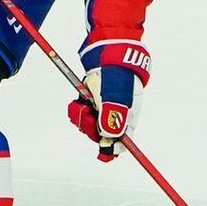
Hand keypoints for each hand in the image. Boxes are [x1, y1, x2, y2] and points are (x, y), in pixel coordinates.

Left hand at [67, 43, 149, 160]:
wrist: (107, 53)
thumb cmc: (116, 75)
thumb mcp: (116, 97)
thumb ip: (113, 118)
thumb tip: (110, 140)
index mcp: (128, 117)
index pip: (123, 142)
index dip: (113, 149)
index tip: (104, 152)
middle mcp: (116, 114)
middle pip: (102, 134)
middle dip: (92, 128)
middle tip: (88, 114)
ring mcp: (103, 107)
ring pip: (89, 124)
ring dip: (83, 117)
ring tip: (82, 104)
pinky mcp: (92, 100)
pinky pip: (82, 112)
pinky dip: (78, 108)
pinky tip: (79, 100)